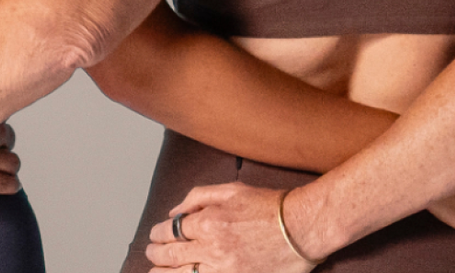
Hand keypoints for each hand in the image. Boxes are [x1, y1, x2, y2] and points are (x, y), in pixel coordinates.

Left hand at [142, 181, 311, 272]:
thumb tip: (174, 211)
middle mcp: (214, 248)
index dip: (159, 234)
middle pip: (172, 256)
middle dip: (156, 255)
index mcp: (210, 222)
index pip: (172, 231)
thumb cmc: (271, 206)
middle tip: (151, 253)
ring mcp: (225, 269)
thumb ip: (198, 197)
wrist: (304, 227)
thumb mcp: (232, 190)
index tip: (155, 235)